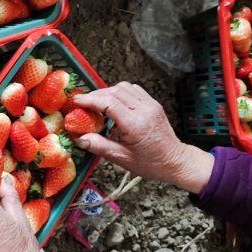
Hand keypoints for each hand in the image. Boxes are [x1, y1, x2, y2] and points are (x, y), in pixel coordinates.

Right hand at [72, 82, 213, 193]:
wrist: (175, 161)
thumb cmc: (150, 163)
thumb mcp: (122, 159)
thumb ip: (99, 146)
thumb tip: (79, 138)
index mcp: (136, 124)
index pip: (109, 103)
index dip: (90, 100)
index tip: (76, 102)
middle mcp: (144, 110)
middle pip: (114, 91)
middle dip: (95, 95)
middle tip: (82, 103)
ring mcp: (150, 104)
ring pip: (124, 87)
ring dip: (107, 92)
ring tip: (96, 104)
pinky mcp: (153, 103)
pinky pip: (133, 90)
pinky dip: (119, 92)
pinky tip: (113, 103)